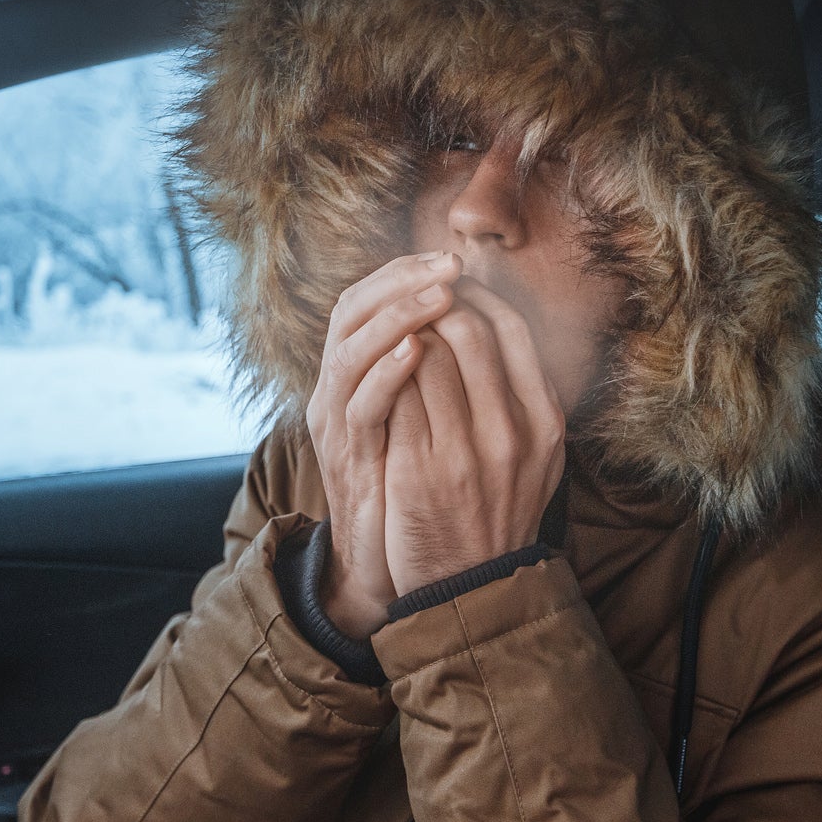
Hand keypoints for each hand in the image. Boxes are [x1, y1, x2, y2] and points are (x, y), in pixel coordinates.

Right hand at [304, 252, 460, 636]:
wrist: (384, 564)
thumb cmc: (412, 488)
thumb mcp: (428, 419)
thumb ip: (441, 372)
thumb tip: (485, 322)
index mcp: (358, 372)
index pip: (369, 297)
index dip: (406, 272)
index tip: (453, 256)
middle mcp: (338, 388)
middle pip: (351, 309)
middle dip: (401, 280)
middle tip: (447, 264)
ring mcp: (336, 422)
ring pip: (349, 348)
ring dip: (396, 316)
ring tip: (437, 294)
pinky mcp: (345, 458)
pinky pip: (359, 405)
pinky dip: (385, 374)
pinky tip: (414, 351)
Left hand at [385, 277, 566, 596]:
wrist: (471, 587)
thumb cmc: (498, 513)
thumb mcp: (536, 457)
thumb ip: (527, 398)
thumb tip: (502, 326)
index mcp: (545, 422)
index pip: (513, 329)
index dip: (477, 297)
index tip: (450, 287)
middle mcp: (511, 433)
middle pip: (469, 331)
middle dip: (433, 303)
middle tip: (411, 299)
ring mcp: (465, 452)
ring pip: (427, 355)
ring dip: (404, 332)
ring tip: (391, 328)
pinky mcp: (419, 470)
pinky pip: (396, 395)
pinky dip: (383, 371)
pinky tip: (372, 367)